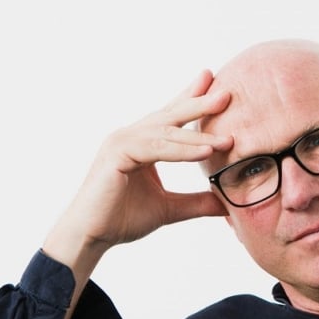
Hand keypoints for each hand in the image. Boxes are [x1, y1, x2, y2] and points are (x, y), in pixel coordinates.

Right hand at [44, 70, 232, 267]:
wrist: (91, 237)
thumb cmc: (120, 219)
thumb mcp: (169, 208)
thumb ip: (196, 203)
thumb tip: (226, 205)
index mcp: (141, 143)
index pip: (170, 117)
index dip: (190, 98)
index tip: (213, 81)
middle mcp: (130, 136)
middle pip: (170, 115)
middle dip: (199, 103)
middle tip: (226, 93)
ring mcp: (121, 142)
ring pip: (166, 132)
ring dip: (199, 134)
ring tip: (227, 138)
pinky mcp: (116, 154)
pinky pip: (156, 148)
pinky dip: (182, 150)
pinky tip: (206, 152)